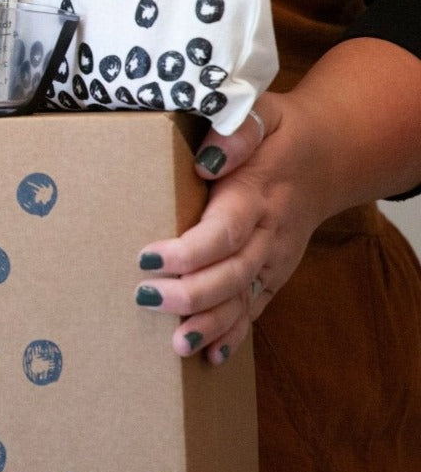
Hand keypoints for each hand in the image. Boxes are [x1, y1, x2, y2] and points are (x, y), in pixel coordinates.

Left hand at [134, 92, 328, 363]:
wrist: (326, 156)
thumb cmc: (278, 135)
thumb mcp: (260, 114)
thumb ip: (238, 130)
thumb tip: (208, 156)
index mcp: (258, 195)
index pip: (225, 231)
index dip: (188, 251)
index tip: (146, 259)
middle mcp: (269, 234)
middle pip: (232, 273)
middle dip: (191, 293)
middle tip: (146, 299)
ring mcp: (274, 259)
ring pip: (244, 300)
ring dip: (211, 325)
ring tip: (177, 345)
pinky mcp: (273, 274)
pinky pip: (255, 308)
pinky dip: (234, 334)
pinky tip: (209, 356)